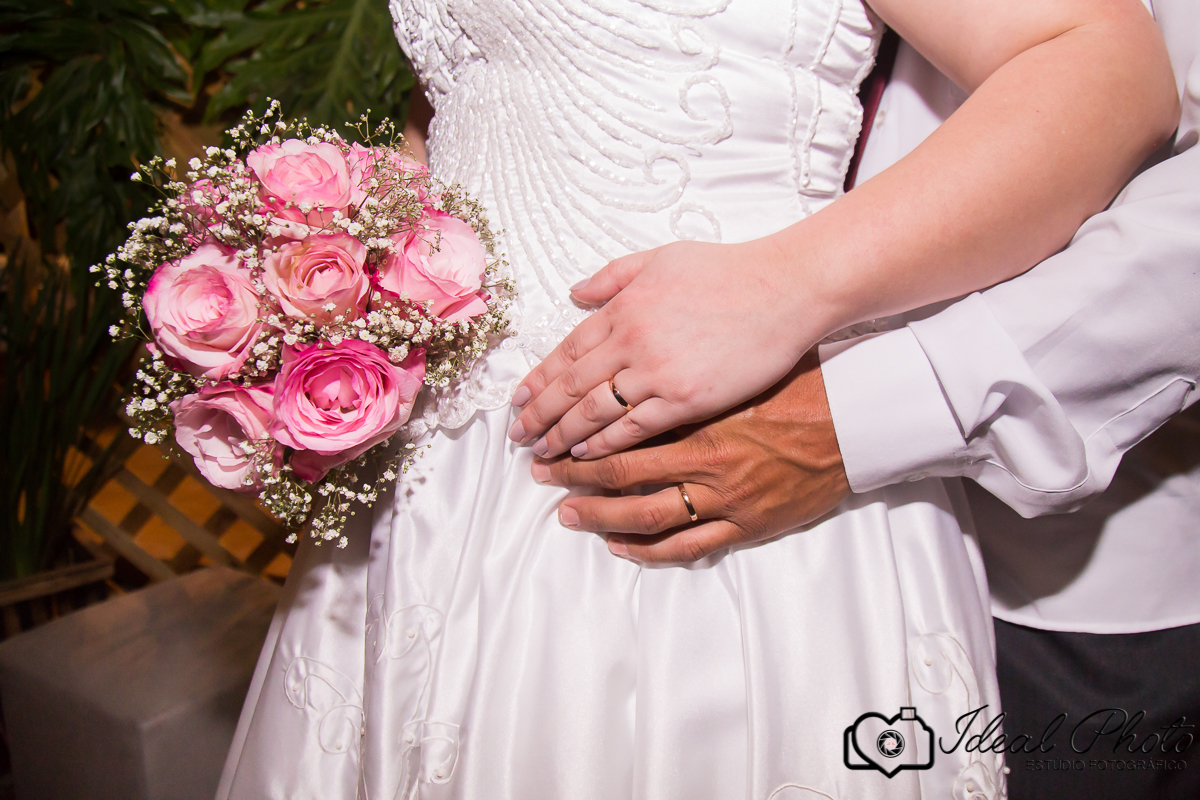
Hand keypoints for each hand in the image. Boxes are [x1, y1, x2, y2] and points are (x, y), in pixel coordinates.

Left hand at [507, 238, 833, 459]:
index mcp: (622, 307)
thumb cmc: (727, 270)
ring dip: (562, 434)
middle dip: (539, 414)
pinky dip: (604, 443)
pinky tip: (584, 454)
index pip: (566, 350)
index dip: (538, 379)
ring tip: (541, 452)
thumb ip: (613, 276)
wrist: (783, 289)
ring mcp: (657, 372)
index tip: (518, 400)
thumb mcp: (660, 258)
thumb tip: (575, 292)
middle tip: (517, 436)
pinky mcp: (685, 399)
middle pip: (570, 385)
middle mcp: (631, 340)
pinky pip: (633, 428)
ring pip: (594, 411)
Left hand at [532, 352, 850, 563]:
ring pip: (648, 515)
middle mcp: (706, 459)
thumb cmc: (795, 380)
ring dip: (601, 517)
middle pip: (623, 472)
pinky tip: (619, 545)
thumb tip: (642, 336)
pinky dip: (649, 550)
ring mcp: (727, 497)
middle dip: (574, 475)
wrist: (855, 419)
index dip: (578, 435)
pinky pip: (688, 545)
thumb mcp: (734, 356)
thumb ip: (683, 353)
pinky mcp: (747, 525)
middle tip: (540, 474)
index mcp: (700, 414)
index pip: (621, 429)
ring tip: (567, 515)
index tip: (549, 435)